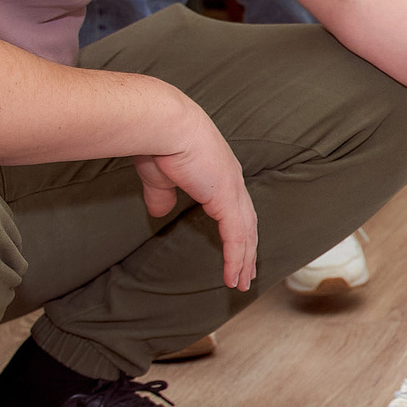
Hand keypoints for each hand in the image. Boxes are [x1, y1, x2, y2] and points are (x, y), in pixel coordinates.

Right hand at [134, 96, 256, 290]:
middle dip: (248, 250)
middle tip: (247, 273)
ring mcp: (233, 190)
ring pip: (246, 234)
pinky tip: (233, 276)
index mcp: (219, 173)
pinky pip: (236, 237)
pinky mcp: (227, 198)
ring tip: (241, 283)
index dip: (238, 230)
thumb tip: (159, 212)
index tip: (237, 249)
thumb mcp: (159, 175)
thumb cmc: (158, 141)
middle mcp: (233, 181)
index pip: (235, 208)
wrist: (163, 123)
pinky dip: (236, 258)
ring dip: (245, 260)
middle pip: (248, 224)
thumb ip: (162, 194)